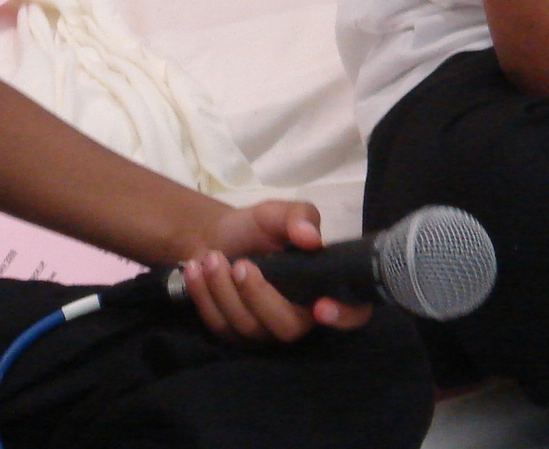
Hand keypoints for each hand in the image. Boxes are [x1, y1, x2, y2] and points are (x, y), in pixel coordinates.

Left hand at [176, 200, 371, 343]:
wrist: (215, 237)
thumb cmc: (256, 228)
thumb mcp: (277, 213)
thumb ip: (298, 218)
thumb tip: (310, 238)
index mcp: (322, 287)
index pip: (352, 314)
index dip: (344, 316)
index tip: (320, 306)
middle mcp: (299, 317)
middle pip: (288, 328)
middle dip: (260, 297)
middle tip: (241, 264)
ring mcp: (265, 331)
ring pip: (250, 328)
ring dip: (225, 292)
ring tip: (212, 258)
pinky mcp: (234, 336)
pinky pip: (221, 327)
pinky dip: (205, 297)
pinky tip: (197, 269)